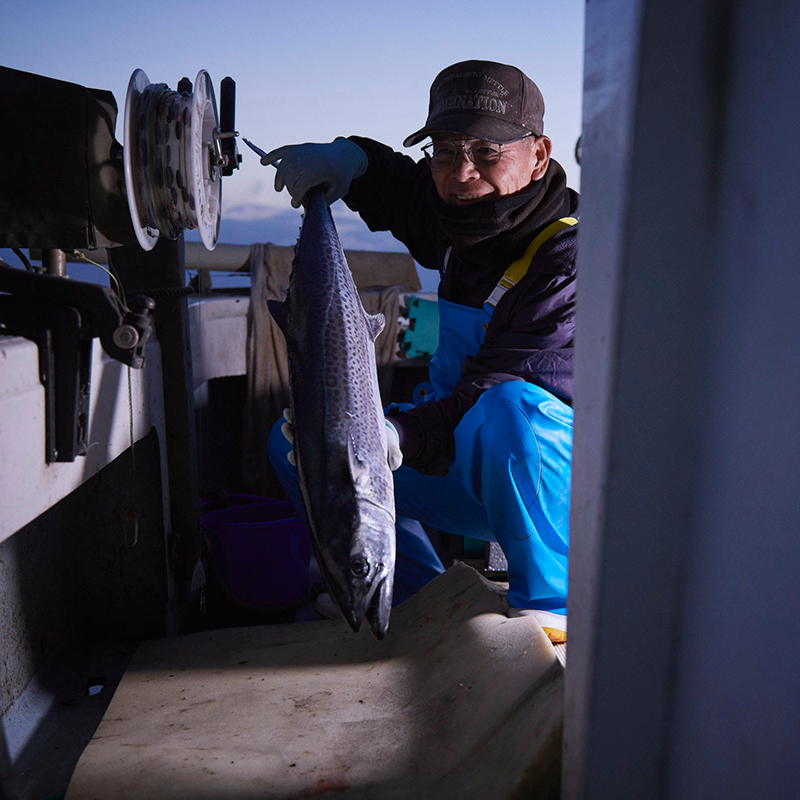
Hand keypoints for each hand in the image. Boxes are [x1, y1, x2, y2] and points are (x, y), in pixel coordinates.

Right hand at [260, 138, 367, 207]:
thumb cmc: (341, 176)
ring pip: (286, 162)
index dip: (298, 194)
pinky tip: (262, 162)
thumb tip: (305, 206)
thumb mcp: (338, 191)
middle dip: (290, 188)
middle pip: (293, 172)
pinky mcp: (300, 147)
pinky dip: (272, 155)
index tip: (296, 204)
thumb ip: (323, 200)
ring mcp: (305, 150)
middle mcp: (313, 156)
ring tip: (278, 188)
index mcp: (325, 167)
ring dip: (280, 177)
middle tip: (294, 198)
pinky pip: (283, 150)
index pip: (305, 180)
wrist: (345, 155)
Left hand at [280, 409, 401, 470]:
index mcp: (337, 460)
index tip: (290, 455)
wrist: (384, 435)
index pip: (313, 464)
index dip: (300, 460)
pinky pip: (310, 419)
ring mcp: (326, 437)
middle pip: (304, 445)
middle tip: (286, 428)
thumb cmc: (384, 445)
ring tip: (286, 413)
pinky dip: (300, 414)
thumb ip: (392, 457)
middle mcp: (327, 449)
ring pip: (304, 431)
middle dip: (293, 436)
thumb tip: (393, 464)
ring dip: (293, 423)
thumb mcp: (390, 451)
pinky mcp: (329, 424)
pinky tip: (292, 408)